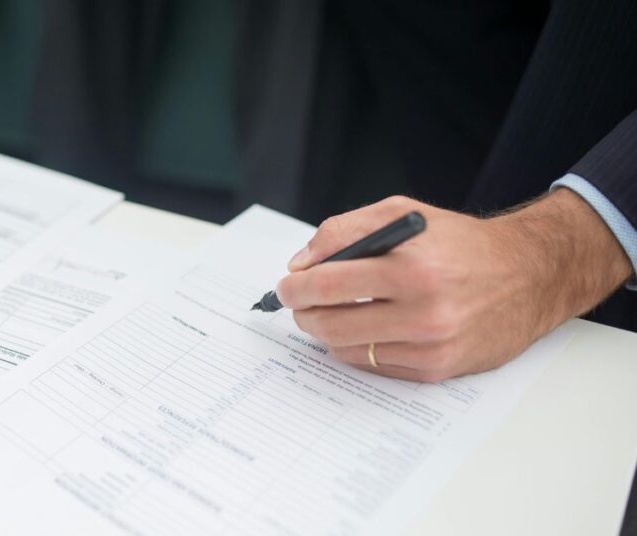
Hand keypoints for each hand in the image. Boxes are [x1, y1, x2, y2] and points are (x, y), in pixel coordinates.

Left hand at [276, 191, 632, 381]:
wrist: (529, 274)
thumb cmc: (460, 243)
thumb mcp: (403, 215)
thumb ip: (344, 231)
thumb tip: (301, 263)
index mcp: (412, 266)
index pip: (328, 284)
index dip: (295, 288)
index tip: (286, 286)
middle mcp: (424, 310)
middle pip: (331, 323)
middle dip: (303, 313)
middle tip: (299, 304)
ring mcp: (431, 345)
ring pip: (347, 349)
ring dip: (327, 332)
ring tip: (331, 314)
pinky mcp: (438, 369)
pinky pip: (374, 366)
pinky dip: (358, 348)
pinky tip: (365, 329)